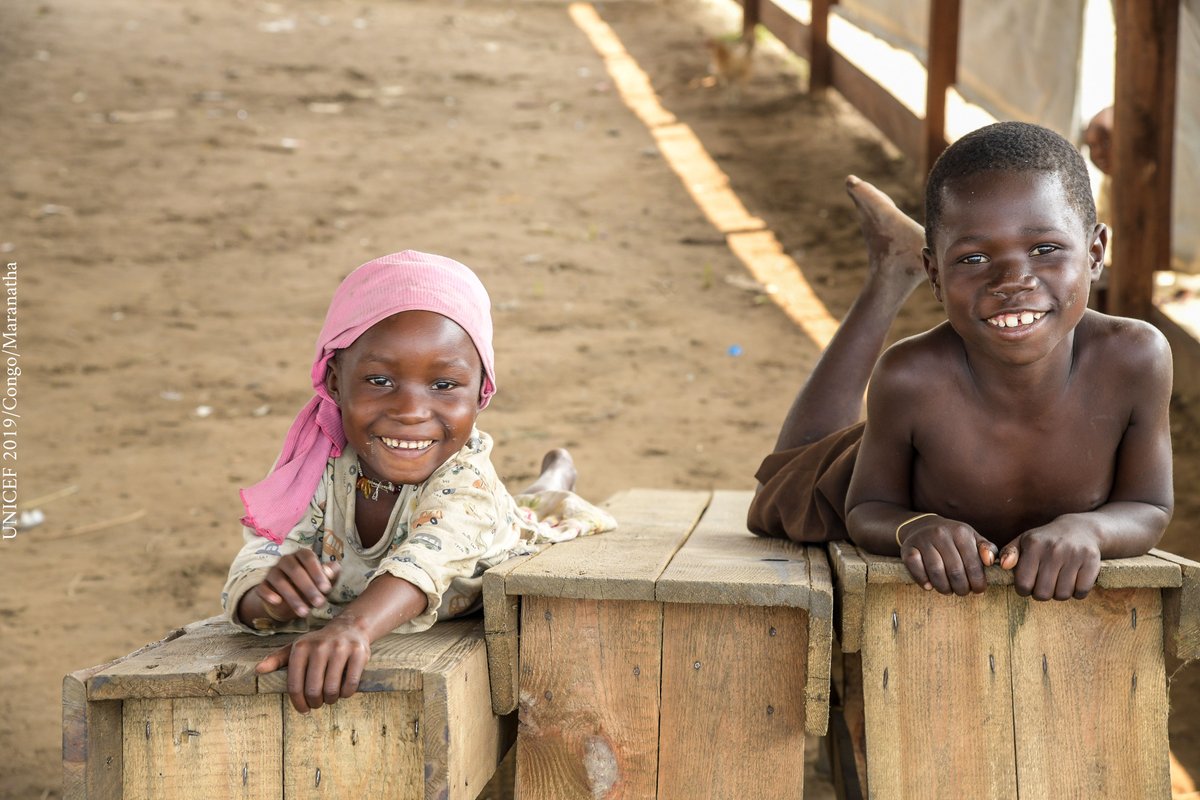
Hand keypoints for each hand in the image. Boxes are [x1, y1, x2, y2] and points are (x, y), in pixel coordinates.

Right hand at [256, 552, 341, 620]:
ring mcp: (273, 571)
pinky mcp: (263, 585)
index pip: (309, 558)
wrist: (290, 600)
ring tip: (304, 612)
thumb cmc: (312, 586)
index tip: (326, 589)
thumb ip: (331, 573)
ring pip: (280, 581)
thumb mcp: (325, 581)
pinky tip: (277, 602)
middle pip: (295, 570)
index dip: (317, 573)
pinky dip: (269, 594)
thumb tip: (331, 570)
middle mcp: (286, 560)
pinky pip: (263, 588)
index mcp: (302, 555)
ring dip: (293, 597)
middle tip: (319, 603)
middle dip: (308, 588)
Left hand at [256, 619, 370, 712]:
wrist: (350, 627)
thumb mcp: (297, 647)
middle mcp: (320, 647)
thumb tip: (258, 670)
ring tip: (330, 698)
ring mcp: (340, 649)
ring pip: (332, 689)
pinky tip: (343, 692)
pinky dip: (346, 694)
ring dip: (331, 700)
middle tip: (318, 704)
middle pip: (314, 690)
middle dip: (315, 703)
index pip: (295, 685)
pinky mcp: (358, 652)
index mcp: (301, 647)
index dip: (298, 703)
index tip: (303, 710)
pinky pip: (350, 684)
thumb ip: (277, 659)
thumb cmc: (319, 643)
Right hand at [899, 515, 997, 595]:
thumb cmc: (953, 538)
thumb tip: (990, 561)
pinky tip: (930, 586)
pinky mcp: (908, 548)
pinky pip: (916, 569)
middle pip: (955, 571)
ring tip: (948, 590)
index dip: (978, 582)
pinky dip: (923, 581)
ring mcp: (923, 540)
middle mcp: (941, 534)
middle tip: (962, 592)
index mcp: (961, 532)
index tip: (978, 590)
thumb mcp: (973, 538)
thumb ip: (988, 549)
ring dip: (944, 588)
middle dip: (961, 588)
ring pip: (935, 572)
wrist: (923, 526)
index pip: (973, 564)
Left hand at [999, 522, 1101, 599]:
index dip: (1023, 590)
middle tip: (1044, 584)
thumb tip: (1004, 566)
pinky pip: (1081, 592)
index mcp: (1033, 545)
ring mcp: (1074, 555)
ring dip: (1059, 593)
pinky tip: (1073, 580)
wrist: (1079, 529)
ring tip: (1058, 581)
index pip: (1023, 584)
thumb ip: (1008, 553)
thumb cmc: (1045, 541)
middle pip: (1043, 594)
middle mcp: (1054, 550)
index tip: (1027, 585)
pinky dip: (1077, 592)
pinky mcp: (1092, 561)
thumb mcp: (1023, 542)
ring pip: (1062, 595)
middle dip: (1041, 593)